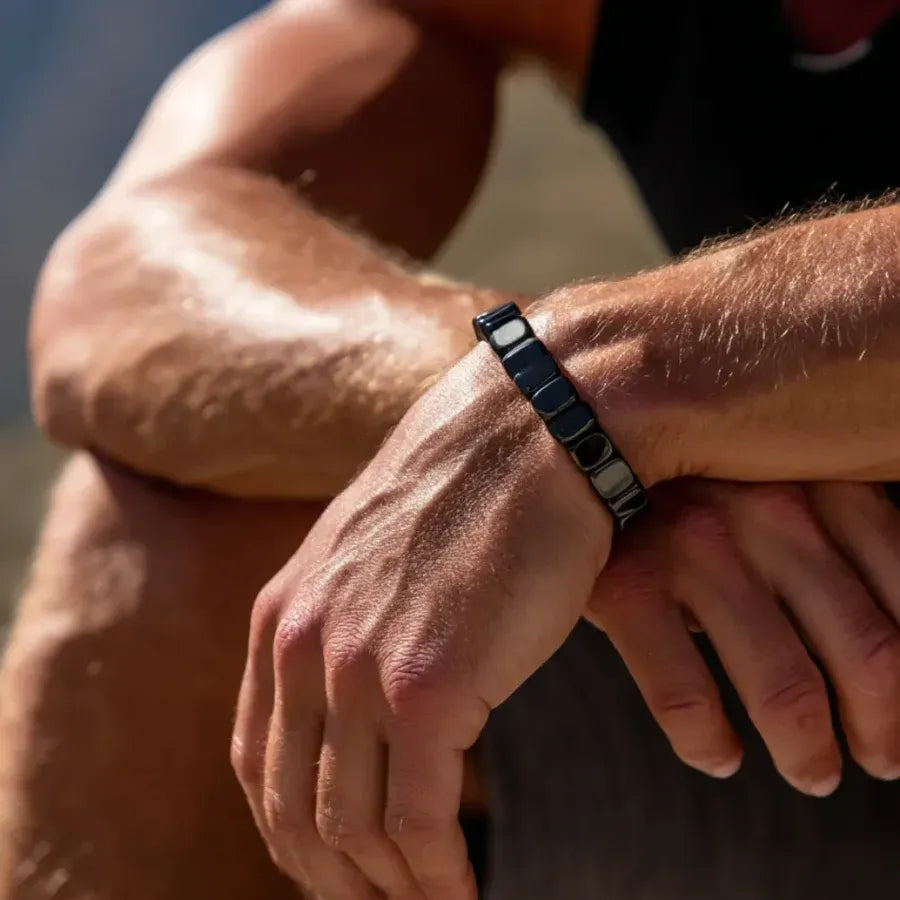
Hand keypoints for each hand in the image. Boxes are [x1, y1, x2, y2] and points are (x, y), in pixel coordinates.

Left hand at [232, 346, 614, 898]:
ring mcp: (359, 669)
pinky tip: (463, 891)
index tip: (335, 867)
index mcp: (282, 617)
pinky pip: (418, 824)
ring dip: (391, 889)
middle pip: (295, 808)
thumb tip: (358, 691)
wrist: (534, 430)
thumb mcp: (378, 555)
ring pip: (354, 829)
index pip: (258, 762)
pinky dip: (436, 877)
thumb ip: (348, 621)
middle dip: (334, 877)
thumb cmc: (474, 491)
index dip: (291, 830)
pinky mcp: (429, 688)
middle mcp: (302, 646)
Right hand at [589, 479, 899, 794]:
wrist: (571, 452)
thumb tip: (892, 641)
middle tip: (878, 759)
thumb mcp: (776, 482)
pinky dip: (709, 744)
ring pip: (786, 689)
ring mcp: (693, 546)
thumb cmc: (689, 483)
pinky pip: (686, 698)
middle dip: (884, 730)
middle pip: (868, 654)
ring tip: (813, 773)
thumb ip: (838, 531)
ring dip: (810, 755)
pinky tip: (718, 755)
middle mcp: (767, 509)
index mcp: (821, 482)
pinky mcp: (627, 585)